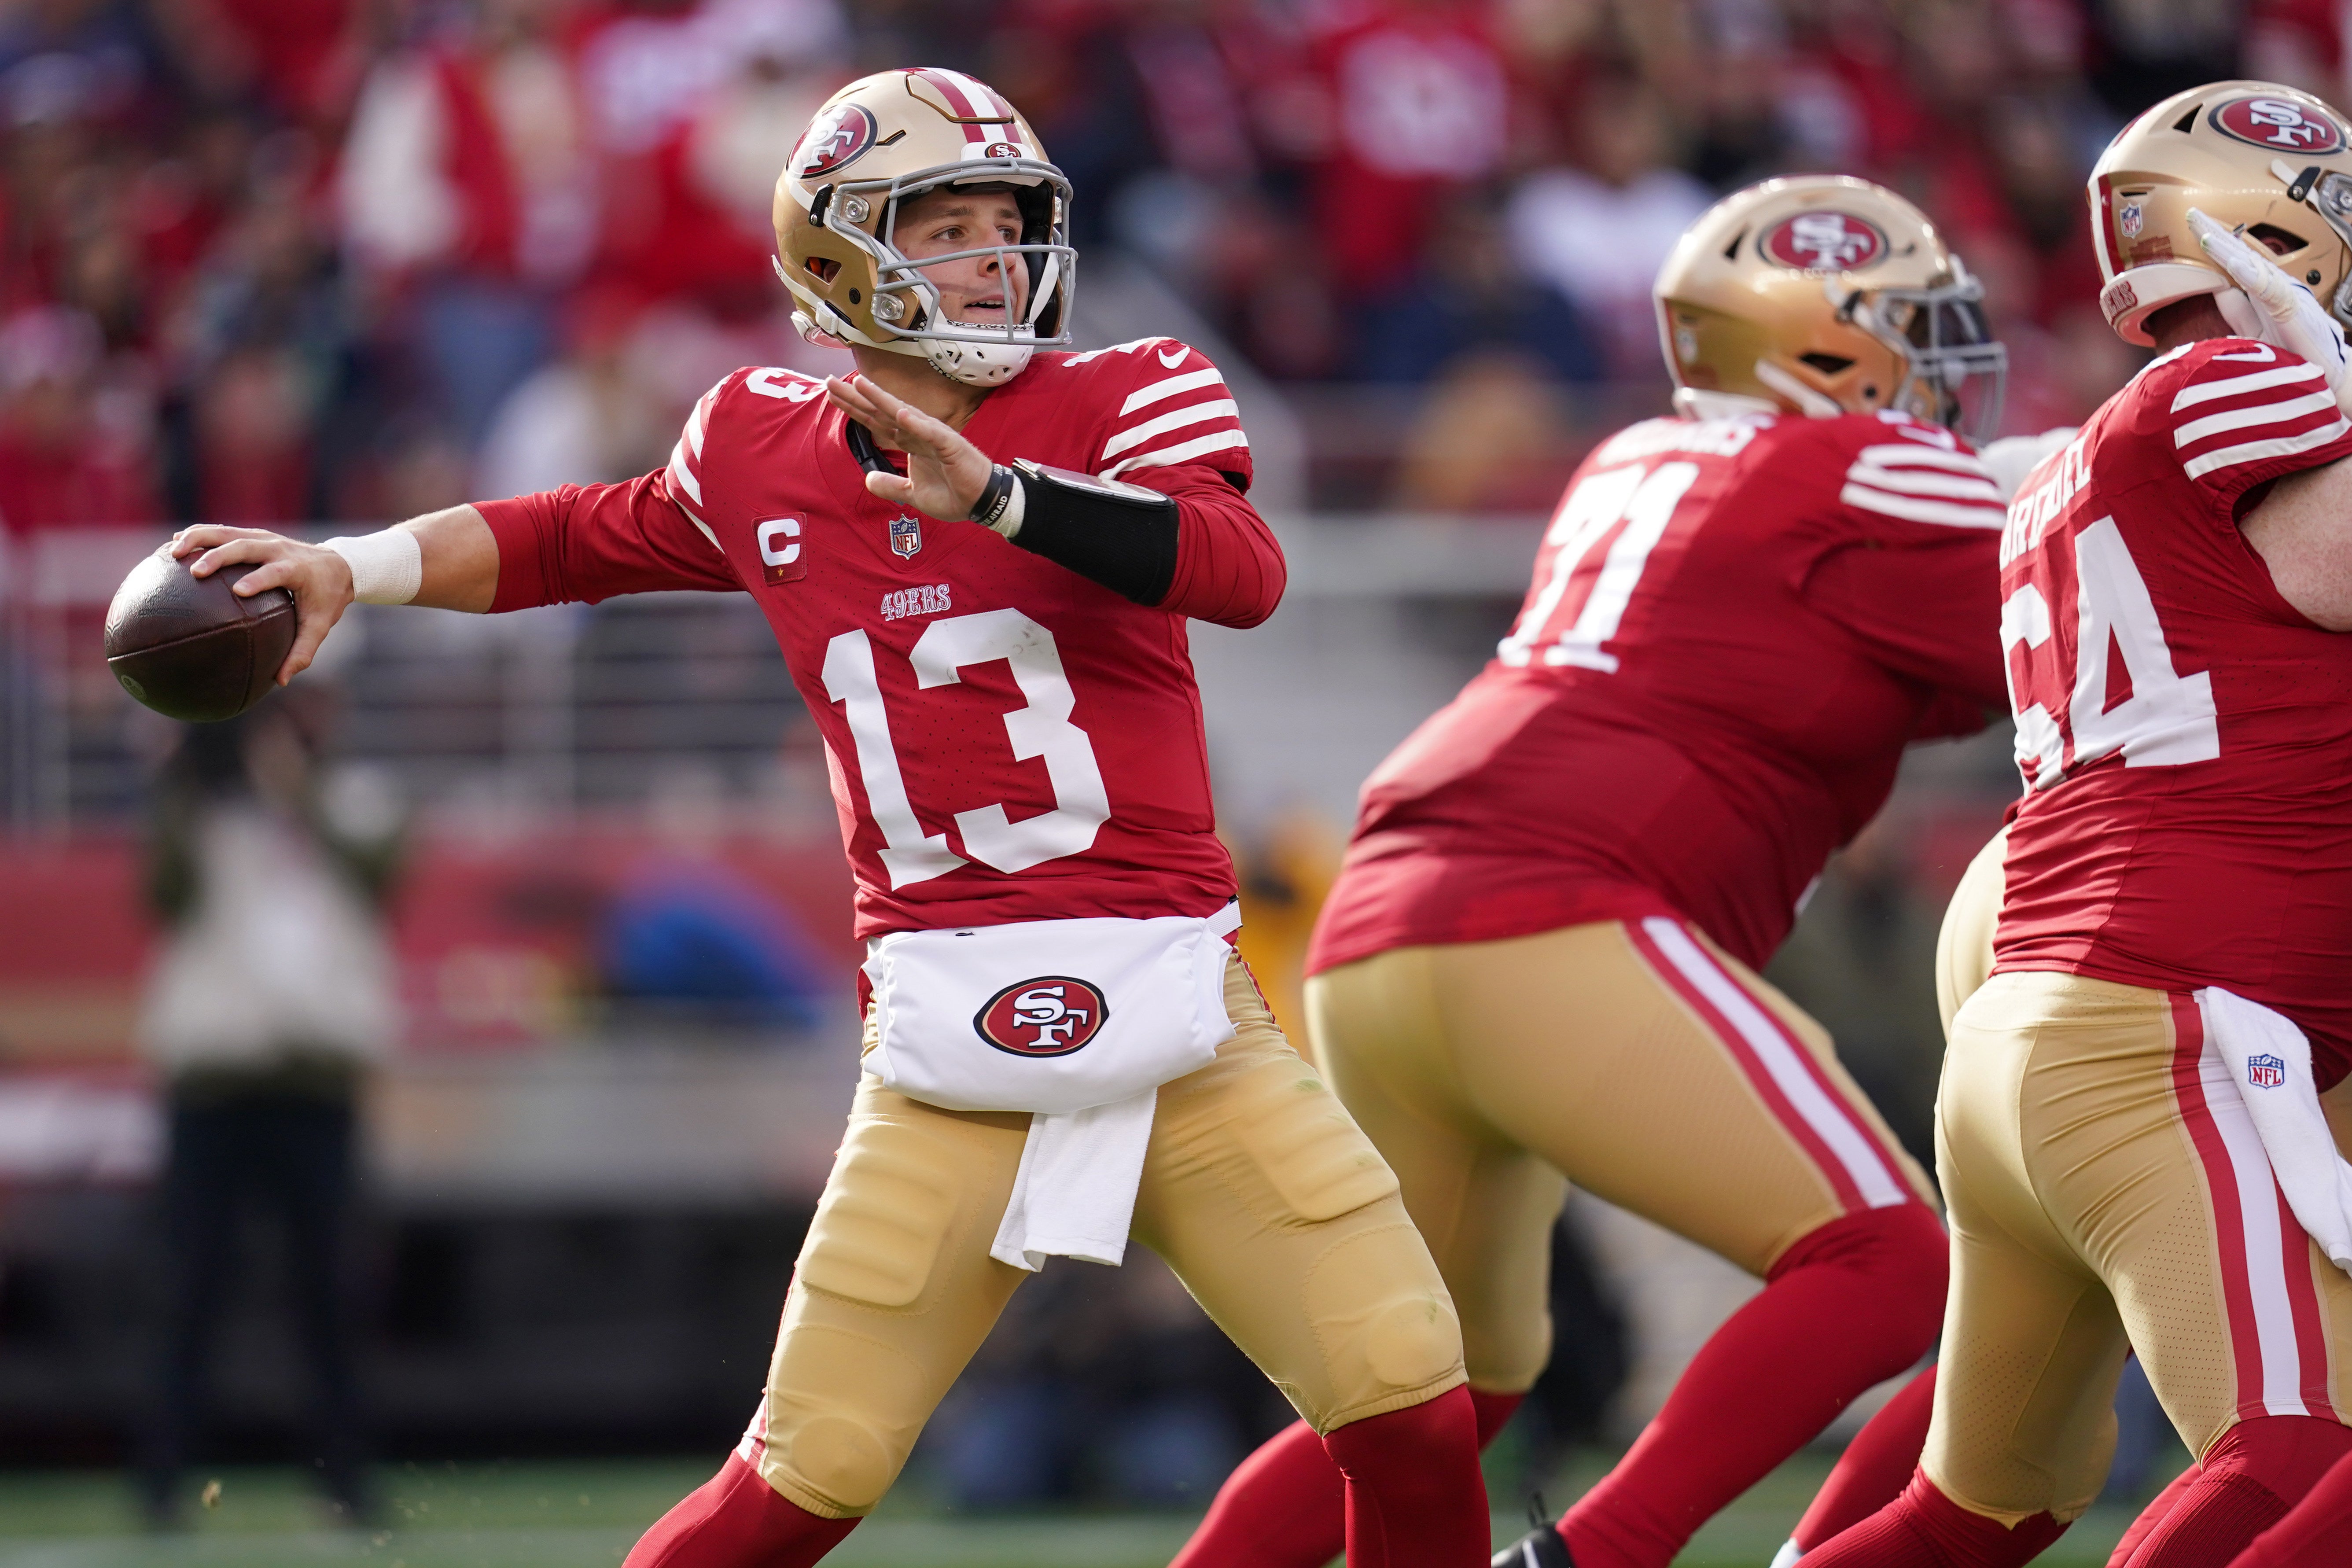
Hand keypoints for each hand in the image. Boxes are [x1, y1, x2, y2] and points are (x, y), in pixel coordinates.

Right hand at [170, 525, 352, 685]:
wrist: (338, 565)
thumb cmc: (326, 599)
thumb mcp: (320, 626)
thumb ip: (302, 652)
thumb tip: (281, 682)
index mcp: (297, 569)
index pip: (276, 572)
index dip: (259, 579)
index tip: (239, 591)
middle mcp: (278, 548)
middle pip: (245, 546)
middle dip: (219, 556)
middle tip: (195, 571)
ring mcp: (265, 538)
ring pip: (228, 533)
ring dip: (200, 539)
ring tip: (173, 552)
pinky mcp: (254, 535)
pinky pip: (223, 531)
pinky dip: (199, 534)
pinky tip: (174, 543)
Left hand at [824, 375, 992, 519]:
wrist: (982, 502)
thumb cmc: (953, 494)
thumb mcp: (912, 494)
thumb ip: (890, 485)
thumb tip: (867, 479)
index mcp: (909, 441)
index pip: (876, 421)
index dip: (854, 408)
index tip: (832, 394)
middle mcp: (918, 432)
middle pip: (882, 412)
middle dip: (856, 396)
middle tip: (830, 380)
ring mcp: (934, 436)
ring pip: (903, 414)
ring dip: (882, 399)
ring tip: (860, 384)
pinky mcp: (950, 445)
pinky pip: (931, 433)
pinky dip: (916, 423)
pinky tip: (900, 412)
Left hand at [2189, 207, 2351, 410]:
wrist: (2323, 372)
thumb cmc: (2293, 350)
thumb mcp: (2255, 329)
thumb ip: (2238, 310)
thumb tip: (2218, 291)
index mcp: (2261, 290)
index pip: (2232, 261)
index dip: (2213, 244)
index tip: (2192, 226)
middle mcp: (2271, 286)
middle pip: (2239, 254)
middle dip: (2215, 233)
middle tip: (2192, 213)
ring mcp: (2281, 294)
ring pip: (2250, 265)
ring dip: (2226, 249)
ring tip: (2204, 232)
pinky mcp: (2290, 308)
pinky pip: (2267, 289)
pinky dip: (2251, 276)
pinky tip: (2235, 264)